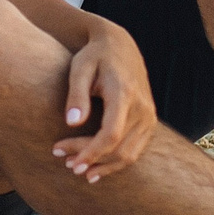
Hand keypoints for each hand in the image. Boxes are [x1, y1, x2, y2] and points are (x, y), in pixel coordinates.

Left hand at [49, 18, 155, 182]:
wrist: (120, 45)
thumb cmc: (94, 56)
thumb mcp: (79, 68)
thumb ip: (77, 95)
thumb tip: (73, 123)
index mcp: (124, 93)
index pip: (111, 134)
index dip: (91, 152)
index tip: (69, 161)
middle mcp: (142, 107)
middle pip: (118, 147)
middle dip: (91, 159)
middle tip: (65, 162)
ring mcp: (149, 116)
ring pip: (129, 154)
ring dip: (104, 166)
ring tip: (78, 169)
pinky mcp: (149, 121)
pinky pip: (136, 150)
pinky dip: (116, 163)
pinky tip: (97, 168)